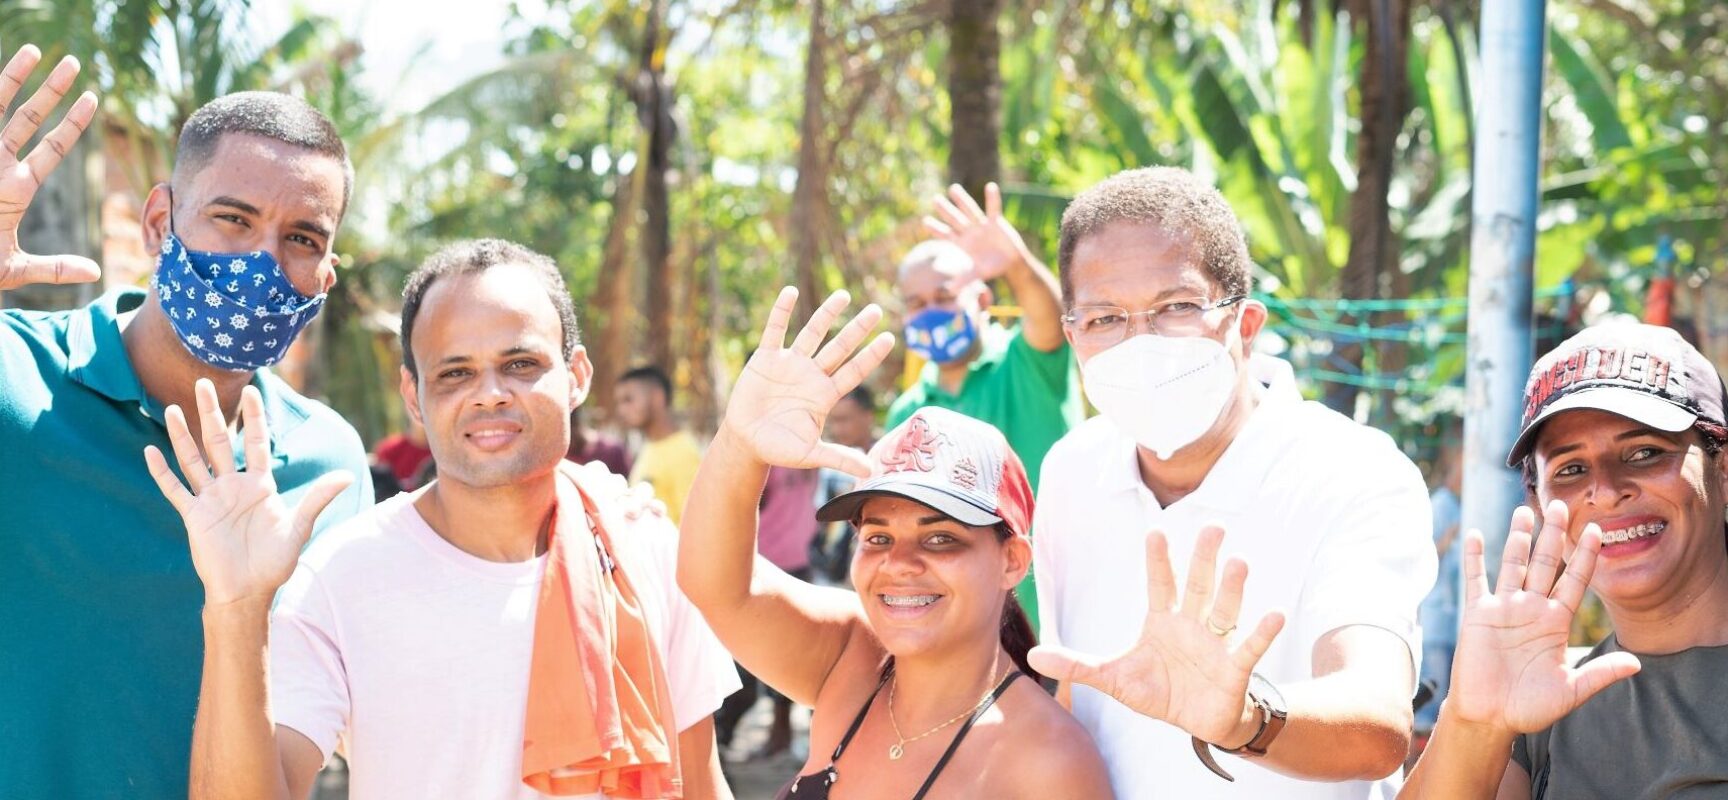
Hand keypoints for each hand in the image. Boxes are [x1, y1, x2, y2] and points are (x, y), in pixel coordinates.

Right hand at [0, 45, 100, 290]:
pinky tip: (1, 73)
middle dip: (50, 91)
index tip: (93, 99)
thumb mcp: (14, 268)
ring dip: (13, 78)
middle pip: (28, 119)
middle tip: (73, 62)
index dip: (72, 124)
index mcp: (15, 188)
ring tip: (35, 51)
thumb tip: (95, 273)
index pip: (52, 148)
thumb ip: (55, 268)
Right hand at [144, 379, 352, 606]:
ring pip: (193, 459)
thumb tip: (346, 476)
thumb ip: (318, 498)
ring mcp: (211, 499)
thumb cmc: (274, 561)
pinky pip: (175, 490)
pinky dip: (162, 472)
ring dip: (182, 435)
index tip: (252, 389)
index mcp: (260, 484)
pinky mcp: (194, 516)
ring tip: (172, 408)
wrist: (248, 590)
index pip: (257, 442)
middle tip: (202, 382)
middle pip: (219, 441)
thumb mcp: (299, 526)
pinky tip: (149, 451)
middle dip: (212, 413)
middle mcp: (233, 486)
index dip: (255, 417)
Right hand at [722, 287, 894, 477]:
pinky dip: (782, 312)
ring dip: (827, 315)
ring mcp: (790, 364)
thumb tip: (870, 472)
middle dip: (857, 329)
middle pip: (840, 347)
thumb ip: (838, 458)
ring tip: (844, 295)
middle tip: (877, 310)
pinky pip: (775, 331)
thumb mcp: (811, 454)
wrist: (746, 442)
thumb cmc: (779, 448)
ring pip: (813, 333)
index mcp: (825, 395)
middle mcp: (812, 375)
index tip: (890, 339)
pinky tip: (790, 292)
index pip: (854, 371)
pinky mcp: (766, 359)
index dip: (871, 356)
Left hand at [922, 182, 1029, 283]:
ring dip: (962, 200)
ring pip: (970, 210)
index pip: (946, 234)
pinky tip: (991, 186)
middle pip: (955, 219)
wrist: (1010, 262)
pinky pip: (993, 208)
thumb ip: (964, 280)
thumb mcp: (977, 274)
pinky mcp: (996, 222)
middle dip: (945, 210)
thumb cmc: (990, 267)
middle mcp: (969, 231)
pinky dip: (993, 199)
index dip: (936, 229)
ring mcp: (981, 225)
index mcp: (962, 243)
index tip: (925, 222)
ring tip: (953, 188)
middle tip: (935, 199)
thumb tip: (949, 291)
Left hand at [1029, 527, 1286, 746]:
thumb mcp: (1113, 679)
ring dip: (1233, 588)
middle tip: (1213, 527)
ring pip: (1224, 610)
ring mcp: (1215, 644)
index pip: (1159, 584)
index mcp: (1163, 621)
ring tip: (1239, 562)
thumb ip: (1076, 665)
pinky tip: (1274, 614)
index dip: (1157, 561)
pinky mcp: (1235, 669)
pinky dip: (1261, 632)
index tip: (1155, 532)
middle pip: (1197, 586)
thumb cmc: (1160, 691)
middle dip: (1204, 558)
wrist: (1197, 722)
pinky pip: (1249, 648)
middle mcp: (1192, 625)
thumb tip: (1032, 655)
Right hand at [1444, 501, 1639, 733]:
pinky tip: (1477, 534)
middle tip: (1561, 504)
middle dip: (1553, 534)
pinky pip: (1477, 580)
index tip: (1598, 531)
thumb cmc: (1531, 707)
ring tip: (1525, 510)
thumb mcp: (1571, 690)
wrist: (1490, 716)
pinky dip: (1475, 558)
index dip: (1586, 557)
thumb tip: (1636, 664)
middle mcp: (1532, 609)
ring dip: (1519, 538)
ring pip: (1514, 564)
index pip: (1575, 581)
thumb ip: (1600, 673)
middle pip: (1545, 563)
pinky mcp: (1478, 614)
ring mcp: (1504, 608)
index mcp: (1556, 623)